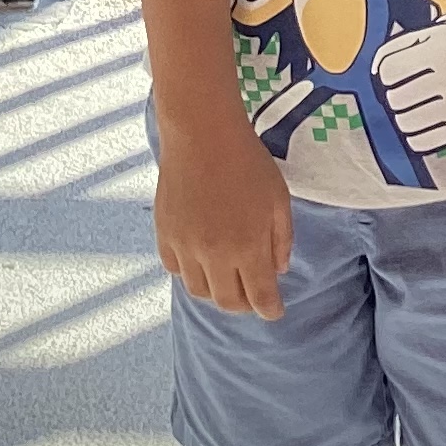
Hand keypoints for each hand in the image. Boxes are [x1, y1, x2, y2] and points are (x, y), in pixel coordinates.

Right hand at [153, 117, 292, 316]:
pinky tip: (201, 258)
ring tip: (227, 276)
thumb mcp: (278, 198)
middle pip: (227, 302)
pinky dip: (190, 272)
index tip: (275, 311)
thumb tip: (277, 271)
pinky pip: (175, 269)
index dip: (270, 309)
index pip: (260, 297)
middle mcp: (214, 255)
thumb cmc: (247, 162)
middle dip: (244, 305)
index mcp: (247, 246)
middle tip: (253, 295)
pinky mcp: (164, 235)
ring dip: (216, 290)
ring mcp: (185, 247)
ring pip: (199, 290)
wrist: (202, 134)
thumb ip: (281, 239)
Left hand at [372, 12, 445, 154]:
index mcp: (440, 51)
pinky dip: (412, 135)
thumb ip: (387, 53)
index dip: (385, 73)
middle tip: (402, 90)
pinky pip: (420, 142)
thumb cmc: (435, 46)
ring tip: (409, 106)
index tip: (394, 71)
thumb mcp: (416, 37)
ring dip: (400, 116)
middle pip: (396, 99)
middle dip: (392, 96)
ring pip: (406, 122)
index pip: (390, 71)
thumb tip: (374, 78)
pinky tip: (418, 122)